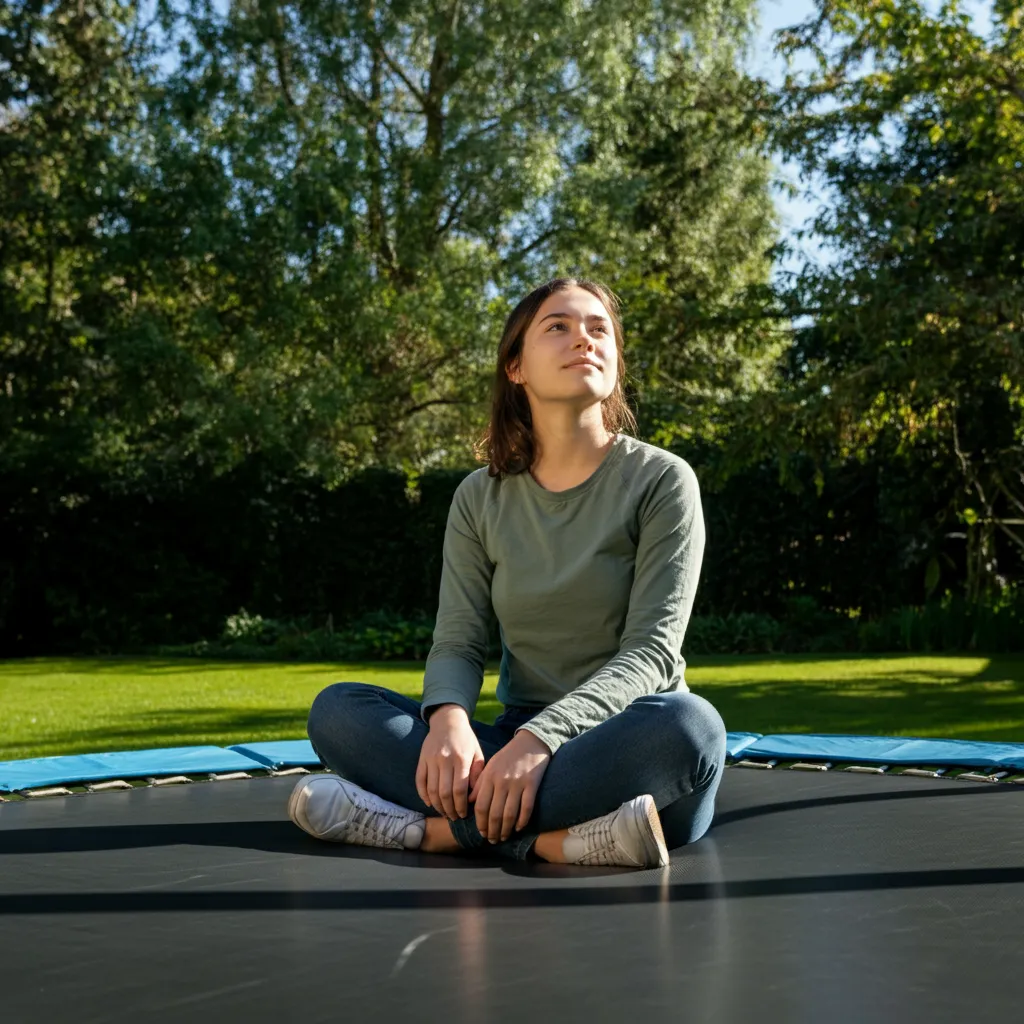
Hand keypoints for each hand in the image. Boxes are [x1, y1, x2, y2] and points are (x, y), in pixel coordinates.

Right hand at [416, 704, 484, 819]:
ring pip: (431, 790)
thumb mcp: (477, 754)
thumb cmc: (466, 740)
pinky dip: (423, 795)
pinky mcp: (421, 759)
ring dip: (437, 806)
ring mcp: (431, 759)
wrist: (448, 721)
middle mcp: (444, 759)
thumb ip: (478, 775)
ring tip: (444, 812)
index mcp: (461, 759)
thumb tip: (474, 798)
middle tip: (454, 817)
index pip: (459, 790)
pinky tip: (430, 803)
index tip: (463, 814)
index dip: (461, 806)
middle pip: (444, 793)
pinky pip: (419, 782)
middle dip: (449, 810)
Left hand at [470, 729, 551, 842]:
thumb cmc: (508, 756)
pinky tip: (518, 828)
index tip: (481, 832)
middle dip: (492, 831)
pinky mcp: (532, 784)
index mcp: (489, 777)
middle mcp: (501, 781)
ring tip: (503, 837)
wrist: (531, 742)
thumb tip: (469, 802)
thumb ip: (479, 783)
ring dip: (505, 829)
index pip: (480, 806)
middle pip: (494, 813)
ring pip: (509, 814)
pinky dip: (522, 821)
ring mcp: (517, 783)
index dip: (480, 823)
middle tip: (492, 840)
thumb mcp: (490, 766)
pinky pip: (526, 808)